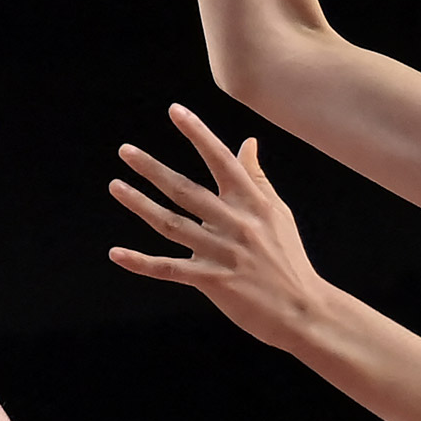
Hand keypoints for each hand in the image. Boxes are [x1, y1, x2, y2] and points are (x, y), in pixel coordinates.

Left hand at [108, 104, 327, 348]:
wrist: (305, 310)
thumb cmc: (288, 257)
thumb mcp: (278, 213)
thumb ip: (257, 178)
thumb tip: (248, 141)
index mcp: (252, 203)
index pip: (222, 160)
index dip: (199, 134)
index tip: (175, 111)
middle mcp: (235, 223)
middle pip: (186, 190)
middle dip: (153, 169)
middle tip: (125, 150)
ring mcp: (222, 253)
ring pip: (171, 224)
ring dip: (139, 204)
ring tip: (115, 186)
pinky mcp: (212, 281)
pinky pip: (169, 268)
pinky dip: (140, 262)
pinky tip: (116, 253)